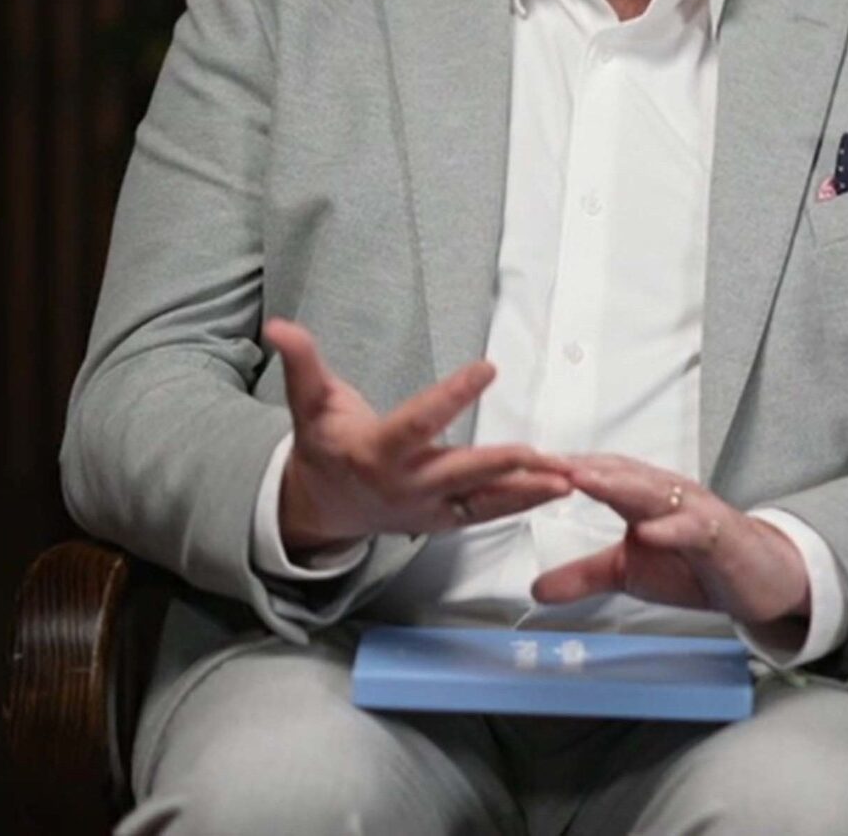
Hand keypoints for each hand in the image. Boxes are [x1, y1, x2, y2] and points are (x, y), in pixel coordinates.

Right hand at [265, 318, 569, 552]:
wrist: (321, 509)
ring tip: (569, 478)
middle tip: (542, 452)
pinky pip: (488, 513)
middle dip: (503, 464)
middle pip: (461, 472)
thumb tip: (278, 324)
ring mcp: (428, 509)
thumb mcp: (309, 403)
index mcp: (377, 452)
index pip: (421, 421)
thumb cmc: (322, 446)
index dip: (453, 395)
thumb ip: (302, 363)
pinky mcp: (445, 522)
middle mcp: (407, 485)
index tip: (487, 367)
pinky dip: (523, 503)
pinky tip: (560, 490)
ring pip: (484, 501)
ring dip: (528, 491)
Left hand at [531, 455, 814, 645]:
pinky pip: (693, 528)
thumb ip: (583, 575)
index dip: (555, 471)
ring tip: (581, 480)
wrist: (756, 576)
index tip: (513, 468)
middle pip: (616, 473)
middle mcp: (665, 492)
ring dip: (617, 484)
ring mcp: (693, 510)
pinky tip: (648, 530)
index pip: (594, 474)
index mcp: (641, 494)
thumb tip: (535, 588)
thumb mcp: (628, 572)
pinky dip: (671, 527)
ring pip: (652, 491)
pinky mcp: (718, 534)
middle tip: (536, 462)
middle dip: (576, 467)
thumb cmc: (694, 562)